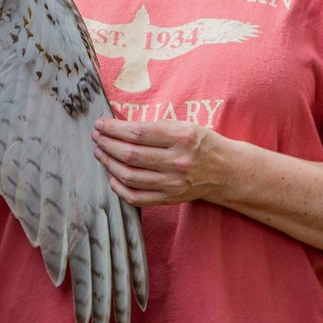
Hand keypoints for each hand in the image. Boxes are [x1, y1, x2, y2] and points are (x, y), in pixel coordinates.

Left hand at [91, 118, 225, 206]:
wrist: (225, 170)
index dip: (113, 128)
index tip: (100, 124)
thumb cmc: (201, 143)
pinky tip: (112, 176)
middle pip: (130, 154)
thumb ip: (154, 126)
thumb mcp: (183, 125)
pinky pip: (137, 197)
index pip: (137, 132)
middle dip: (107, 144)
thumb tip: (119, 126)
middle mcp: (177, 161)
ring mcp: (173, 183)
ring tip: (100, 152)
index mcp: (180, 137)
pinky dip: (119, 188)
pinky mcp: (170, 198)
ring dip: (109, 163)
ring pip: (130, 176)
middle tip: (96, 137)